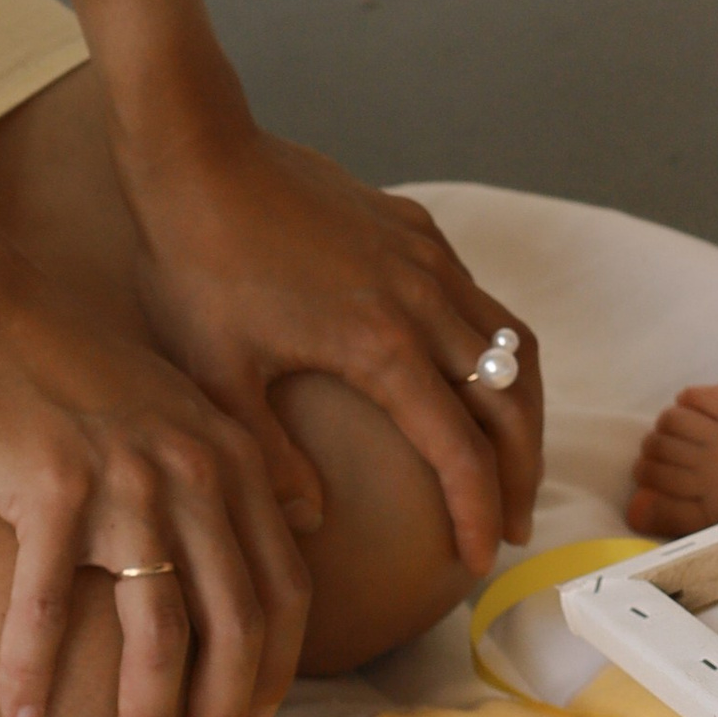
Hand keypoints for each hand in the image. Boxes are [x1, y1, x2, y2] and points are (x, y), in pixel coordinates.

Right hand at [0, 281, 312, 716]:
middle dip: (224, 714)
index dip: (274, 668)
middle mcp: (195, 472)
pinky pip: (45, 604)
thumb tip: (301, 516)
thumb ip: (236, 467)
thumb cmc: (70, 367)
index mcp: (232, 459)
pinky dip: (32, 671)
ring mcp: (126, 480)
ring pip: (158, 629)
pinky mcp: (50, 487)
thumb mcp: (177, 405)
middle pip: (235, 621)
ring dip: (149, 715)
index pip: (283, 586)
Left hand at [112, 118, 542, 580]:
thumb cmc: (195, 266)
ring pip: (512, 344)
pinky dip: (497, 350)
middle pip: (510, 401)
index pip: (458, 449)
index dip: (476, 511)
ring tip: (510, 462)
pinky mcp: (416, 229)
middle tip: (509, 527)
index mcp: (379, 346)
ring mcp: (426, 258)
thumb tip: (312, 522)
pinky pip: (481, 298)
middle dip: (521, 472)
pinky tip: (470, 377)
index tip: (475, 560)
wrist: (199, 155)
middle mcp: (422, 300)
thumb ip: (269, 455)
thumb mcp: (217, 374)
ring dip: (522, 411)